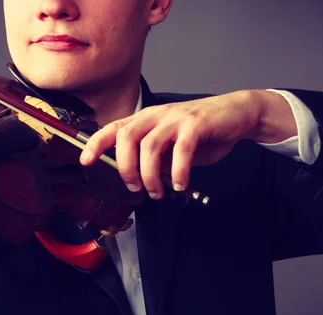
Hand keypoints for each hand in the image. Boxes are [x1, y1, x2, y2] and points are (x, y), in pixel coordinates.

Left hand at [79, 90, 292, 198]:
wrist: (236, 113)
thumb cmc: (201, 132)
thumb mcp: (171, 145)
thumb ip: (154, 158)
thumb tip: (141, 178)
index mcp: (147, 120)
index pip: (114, 128)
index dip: (96, 143)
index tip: (86, 161)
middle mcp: (157, 116)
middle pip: (127, 137)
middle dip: (125, 167)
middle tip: (135, 187)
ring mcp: (176, 119)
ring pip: (150, 146)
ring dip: (150, 175)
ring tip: (158, 192)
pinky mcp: (197, 125)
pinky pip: (181, 150)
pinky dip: (178, 171)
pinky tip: (180, 183)